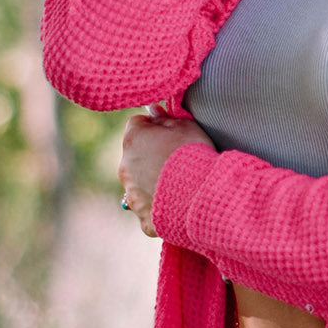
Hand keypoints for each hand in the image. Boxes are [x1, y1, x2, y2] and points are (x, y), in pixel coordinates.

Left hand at [119, 106, 214, 237]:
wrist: (202, 195)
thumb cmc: (195, 155)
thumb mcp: (186, 126)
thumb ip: (166, 118)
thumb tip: (153, 109)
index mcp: (134, 139)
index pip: (137, 125)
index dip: (154, 127)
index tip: (169, 132)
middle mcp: (125, 167)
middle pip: (136, 156)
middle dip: (151, 156)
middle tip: (177, 160)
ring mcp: (131, 194)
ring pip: (139, 184)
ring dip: (153, 182)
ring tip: (179, 186)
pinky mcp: (142, 217)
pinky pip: (148, 211)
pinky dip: (159, 208)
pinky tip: (176, 206)